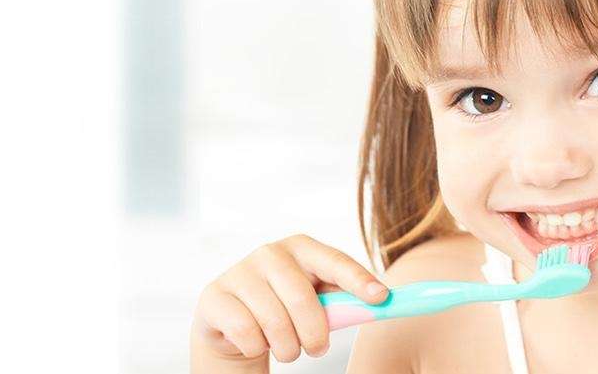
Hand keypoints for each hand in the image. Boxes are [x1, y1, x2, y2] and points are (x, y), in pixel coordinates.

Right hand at [190, 234, 389, 364]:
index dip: (358, 280)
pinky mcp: (214, 295)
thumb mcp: (317, 302)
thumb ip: (345, 300)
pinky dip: (257, 347)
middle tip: (316, 349)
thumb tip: (383, 301)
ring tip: (285, 347)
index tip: (380, 298)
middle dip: (314, 335)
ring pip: (274, 322)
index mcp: (300, 248)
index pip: (334, 261)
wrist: (233, 325)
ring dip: (286, 347)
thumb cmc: (284, 309)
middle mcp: (269, 253)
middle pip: (302, 299)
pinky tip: (256, 341)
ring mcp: (239, 272)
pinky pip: (247, 332)